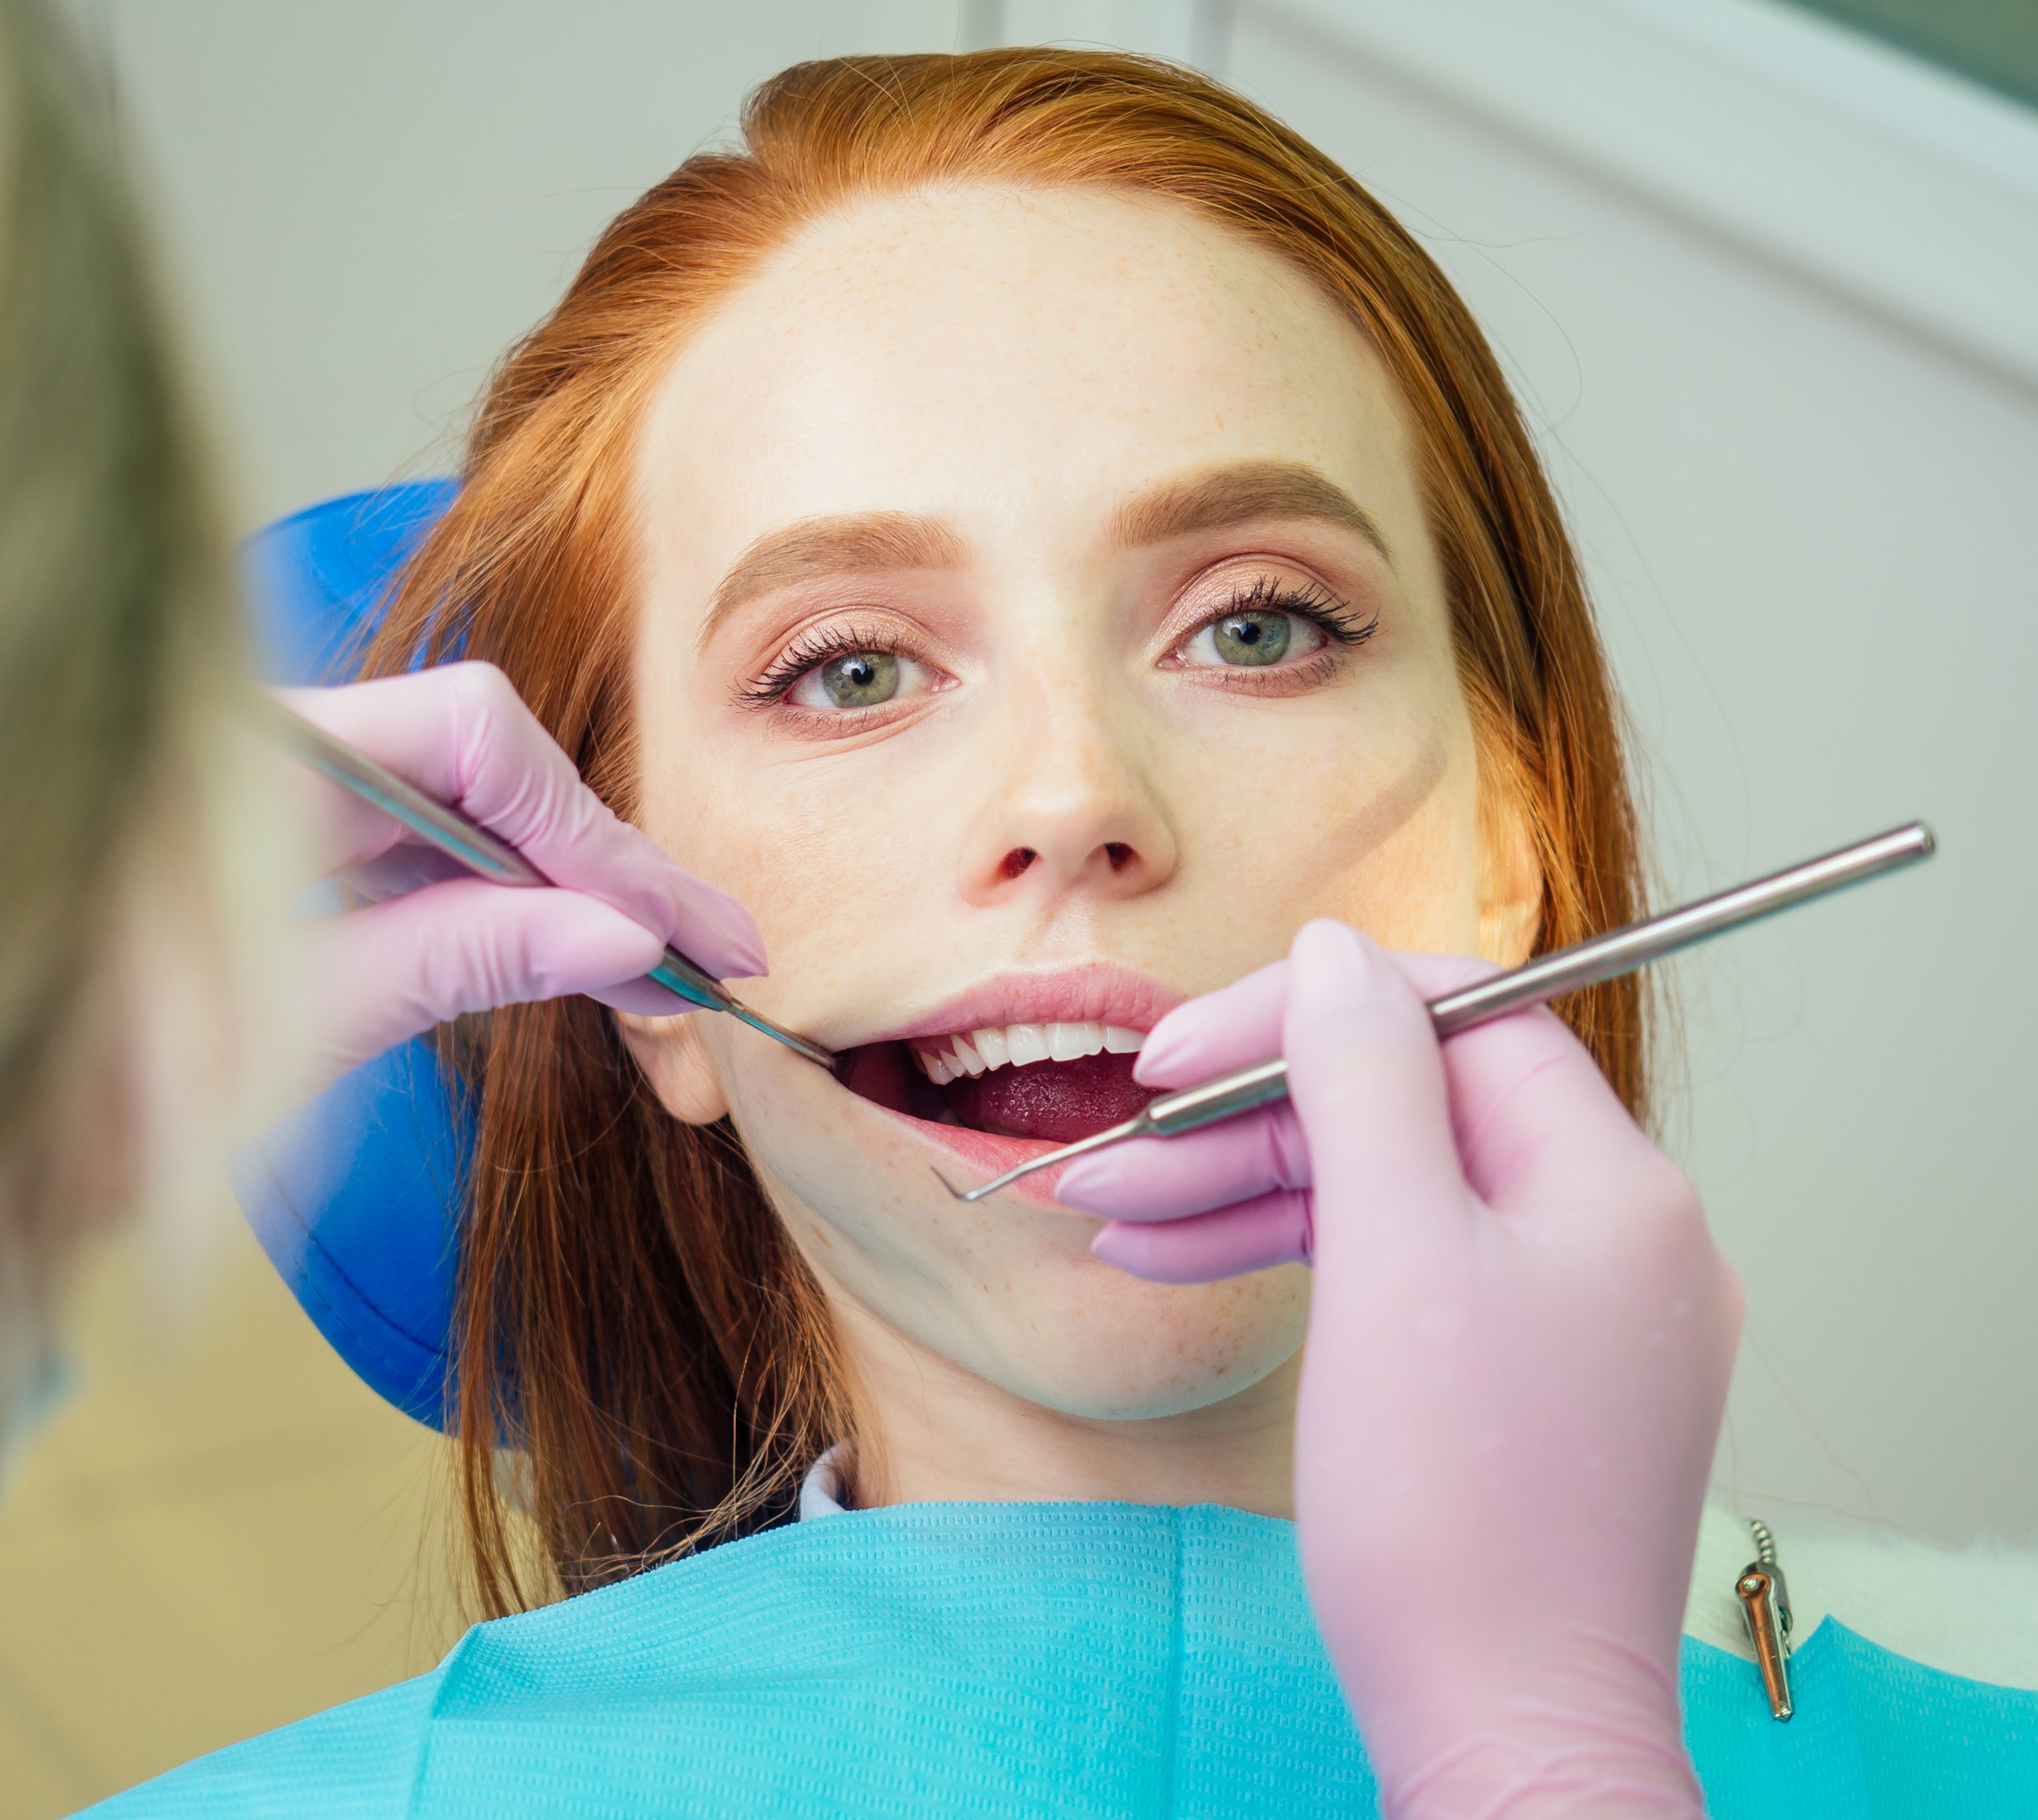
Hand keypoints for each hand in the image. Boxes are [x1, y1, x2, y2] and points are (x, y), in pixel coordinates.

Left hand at [283, 663, 764, 1078]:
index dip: (586, 833)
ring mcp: (276, 774)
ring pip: (462, 797)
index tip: (663, 930)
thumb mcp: (295, 1029)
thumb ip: (456, 960)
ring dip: (560, 884)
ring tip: (666, 962)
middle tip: (715, 953)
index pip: (476, 735)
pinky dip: (491, 893)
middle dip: (598, 863)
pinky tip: (569, 947)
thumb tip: (628, 936)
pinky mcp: (279, 822)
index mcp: (266, 760)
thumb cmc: (100, 1082)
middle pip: (482, 756)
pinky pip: (414, 831)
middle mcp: (274, 739)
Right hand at [1056, 922, 1739, 1818]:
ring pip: (1398, 1195)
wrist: (1506, 1733)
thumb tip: (1337, 950)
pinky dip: (1301, 1262)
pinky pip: (1409, 1276)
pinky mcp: (1532, 1388)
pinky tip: (1185, 1268)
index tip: (1179, 1052)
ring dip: (1250, 1192)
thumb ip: (1364, 1080)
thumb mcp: (1390, 1258)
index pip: (1459, 1020)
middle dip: (1254, 1120)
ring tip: (1114, 1218)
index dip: (1307, 1014)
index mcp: (1615, 1187)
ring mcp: (1579, 1318)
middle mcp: (1619, 1238)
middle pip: (1416, 1109)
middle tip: (1121, 1149)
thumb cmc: (1455, 1516)